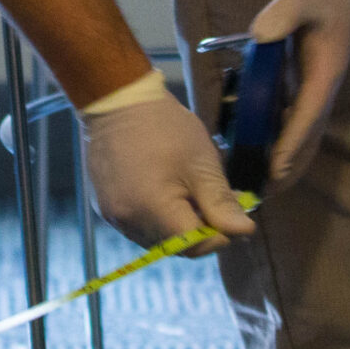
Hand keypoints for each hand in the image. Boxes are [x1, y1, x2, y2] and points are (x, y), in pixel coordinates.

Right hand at [81, 83, 255, 254]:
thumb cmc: (165, 127)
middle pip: (175, 246)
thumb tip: (244, 231)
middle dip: (198, 229)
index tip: (228, 210)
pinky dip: (155, 218)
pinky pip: (138, 227)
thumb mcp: (201, 162)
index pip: (195, 246)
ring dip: (176, 225)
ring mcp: (113, 217)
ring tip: (187, 193)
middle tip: (210, 199)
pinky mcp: (105, 208)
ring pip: (156, 239)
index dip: (217, 235)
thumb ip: (221, 202)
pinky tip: (163, 191)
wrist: (117, 102)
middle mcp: (129, 222)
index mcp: (155, 210)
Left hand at [245, 0, 349, 192]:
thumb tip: (260, 34)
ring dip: (285, 159)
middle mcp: (322, 85)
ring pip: (302, 132)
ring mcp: (315, 86)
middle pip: (308, 136)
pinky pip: (293, 118)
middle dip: (289, 166)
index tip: (275, 170)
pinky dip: (279, 138)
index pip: (308, 116)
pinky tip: (257, 149)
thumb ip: (283, 13)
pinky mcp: (304, 81)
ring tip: (260, 184)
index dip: (292, 144)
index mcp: (325, 71)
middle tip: (263, 193)